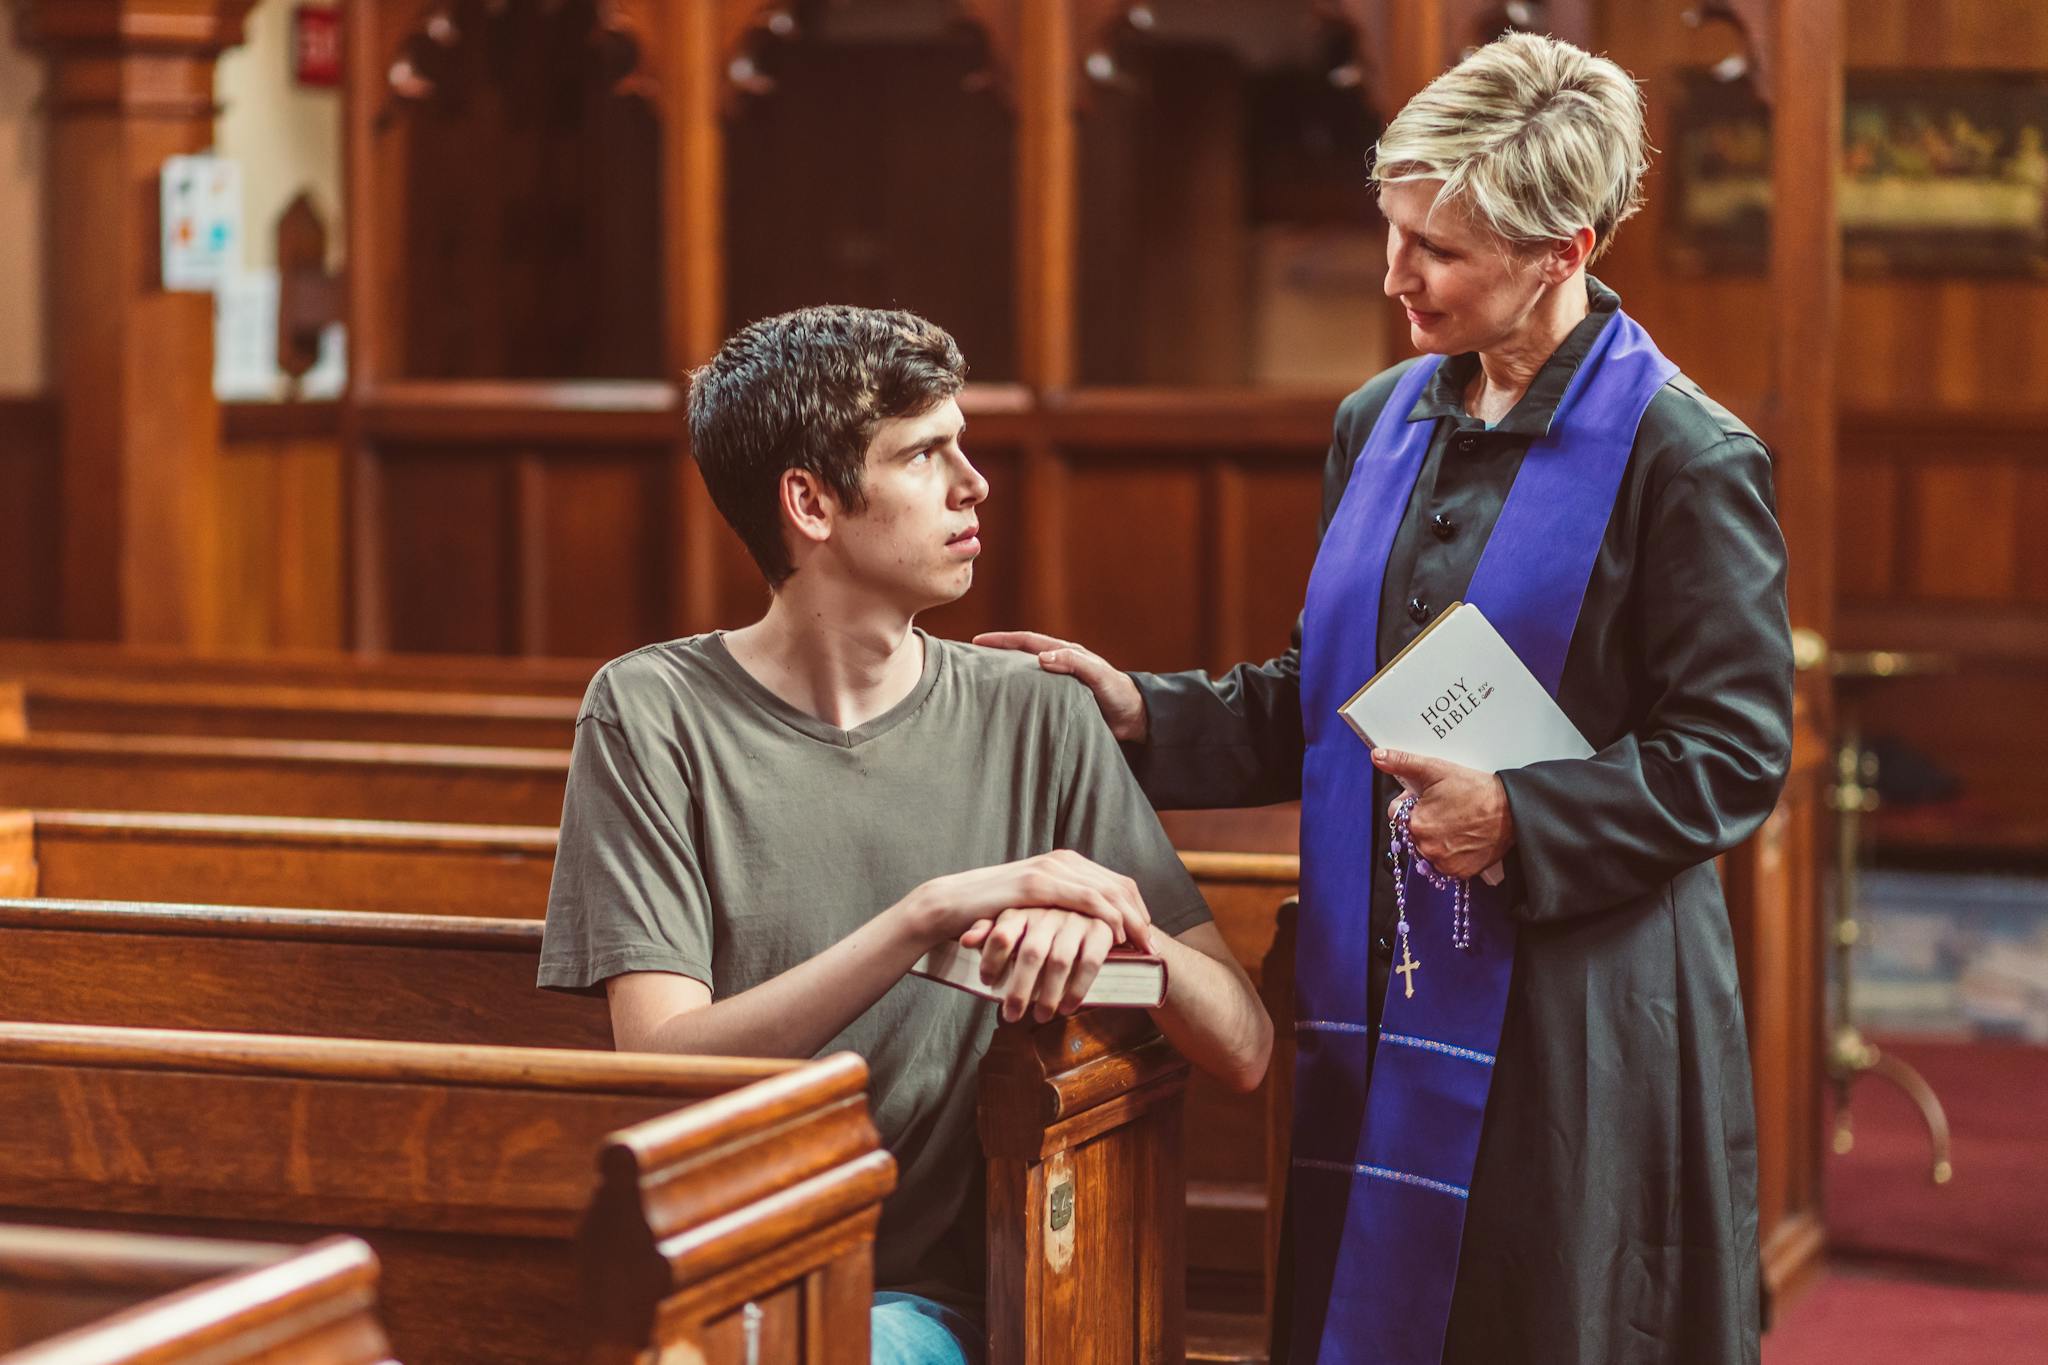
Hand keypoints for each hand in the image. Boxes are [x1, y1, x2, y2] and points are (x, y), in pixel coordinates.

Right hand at [907, 850, 1155, 951]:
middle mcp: (1062, 860)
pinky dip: (1105, 916)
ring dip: (1129, 920)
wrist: (951, 905)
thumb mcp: (1036, 909)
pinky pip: (1083, 898)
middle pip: (1118, 886)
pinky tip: (1116, 936)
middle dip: (1140, 917)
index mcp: (1065, 864)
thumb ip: (1060, 910)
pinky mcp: (1036, 884)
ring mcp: (1050, 869)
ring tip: (1142, 946)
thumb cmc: (993, 913)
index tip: (1148, 937)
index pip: (1116, 883)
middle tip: (1153, 947)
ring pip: (1107, 891)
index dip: (1137, 909)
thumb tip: (1088, 934)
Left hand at [960, 908, 1117, 1022]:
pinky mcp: (1100, 930)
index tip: (987, 983)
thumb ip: (989, 931)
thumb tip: (965, 941)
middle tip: (1011, 1015)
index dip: (991, 960)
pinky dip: (1077, 988)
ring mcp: (1076, 920)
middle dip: (1020, 988)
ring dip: (1049, 994)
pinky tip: (1067, 1007)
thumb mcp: (1014, 922)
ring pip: (1059, 961)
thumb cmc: (1043, 922)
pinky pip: (1089, 963)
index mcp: (1024, 909)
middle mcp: (1049, 912)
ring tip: (1040, 1016)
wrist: (1094, 905)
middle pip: (1031, 953)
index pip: (1001, 933)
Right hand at [972, 630, 1149, 741]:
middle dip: (996, 653)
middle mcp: (1058, 665)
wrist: (1134, 719)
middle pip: (1021, 654)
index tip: (978, 642)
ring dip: (1004, 674)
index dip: (1002, 640)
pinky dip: (1016, 694)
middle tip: (969, 658)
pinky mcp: (1059, 702)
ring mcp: (1057, 683)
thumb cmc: (1118, 694)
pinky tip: (1003, 705)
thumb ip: (1073, 664)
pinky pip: (1032, 694)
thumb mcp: (1098, 676)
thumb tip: (1041, 657)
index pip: (1027, 641)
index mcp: (1065, 653)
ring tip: (979, 680)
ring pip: (1024, 674)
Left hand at [1373, 748, 1514, 879]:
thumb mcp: (1437, 769)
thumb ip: (1403, 763)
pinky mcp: (1460, 873)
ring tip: (1458, 823)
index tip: (1429, 798)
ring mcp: (1444, 863)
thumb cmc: (1475, 789)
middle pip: (1413, 832)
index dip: (1412, 803)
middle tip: (1447, 809)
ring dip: (1437, 839)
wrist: (1512, 811)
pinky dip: (1452, 854)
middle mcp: (1427, 847)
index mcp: (1416, 823)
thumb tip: (1377, 756)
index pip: (1397, 814)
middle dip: (1424, 821)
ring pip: (1429, 849)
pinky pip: (1446, 864)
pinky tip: (1464, 838)